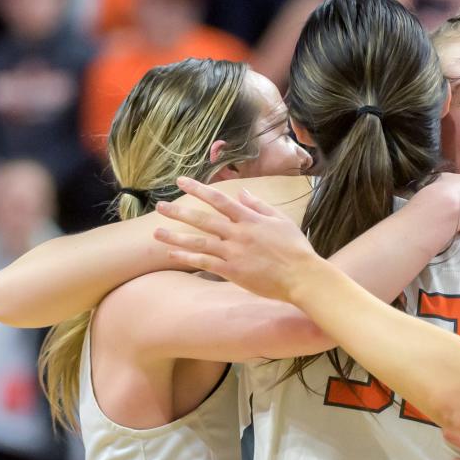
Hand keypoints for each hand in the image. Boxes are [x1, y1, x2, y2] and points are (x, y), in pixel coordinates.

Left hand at [154, 176, 324, 301]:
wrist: (302, 277)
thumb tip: (242, 193)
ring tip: (156, 232)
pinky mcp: (233, 271)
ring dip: (176, 236)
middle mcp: (238, 234)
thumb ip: (259, 206)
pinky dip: (188, 257)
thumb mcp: (281, 221)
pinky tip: (173, 253)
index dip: (198, 190)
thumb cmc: (296, 249)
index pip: (219, 200)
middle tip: (159, 207)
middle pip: (203, 220)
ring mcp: (234, 253)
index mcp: (250, 219)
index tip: (181, 182)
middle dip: (179, 212)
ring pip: (199, 242)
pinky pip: (205, 262)